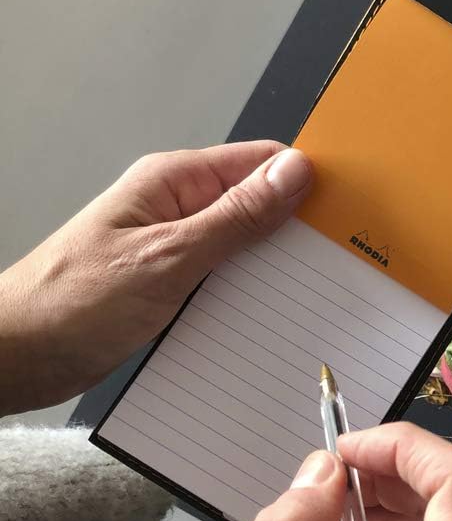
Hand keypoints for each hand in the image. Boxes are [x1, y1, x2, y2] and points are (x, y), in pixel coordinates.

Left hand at [0, 141, 311, 414]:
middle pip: (258, 205)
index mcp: (174, 182)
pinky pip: (226, 279)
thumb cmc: (72, 303)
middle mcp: (178, 208)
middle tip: (338, 263)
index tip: (349, 210)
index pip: (261, 162)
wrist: (16, 357)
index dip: (308, 181)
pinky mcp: (173, 284)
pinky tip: (270, 315)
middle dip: (297, 230)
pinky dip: (250, 293)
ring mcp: (176, 247)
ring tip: (310, 294)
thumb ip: (236, 217)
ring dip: (274, 268)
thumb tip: (295, 173)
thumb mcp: (168, 258)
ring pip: (246, 247)